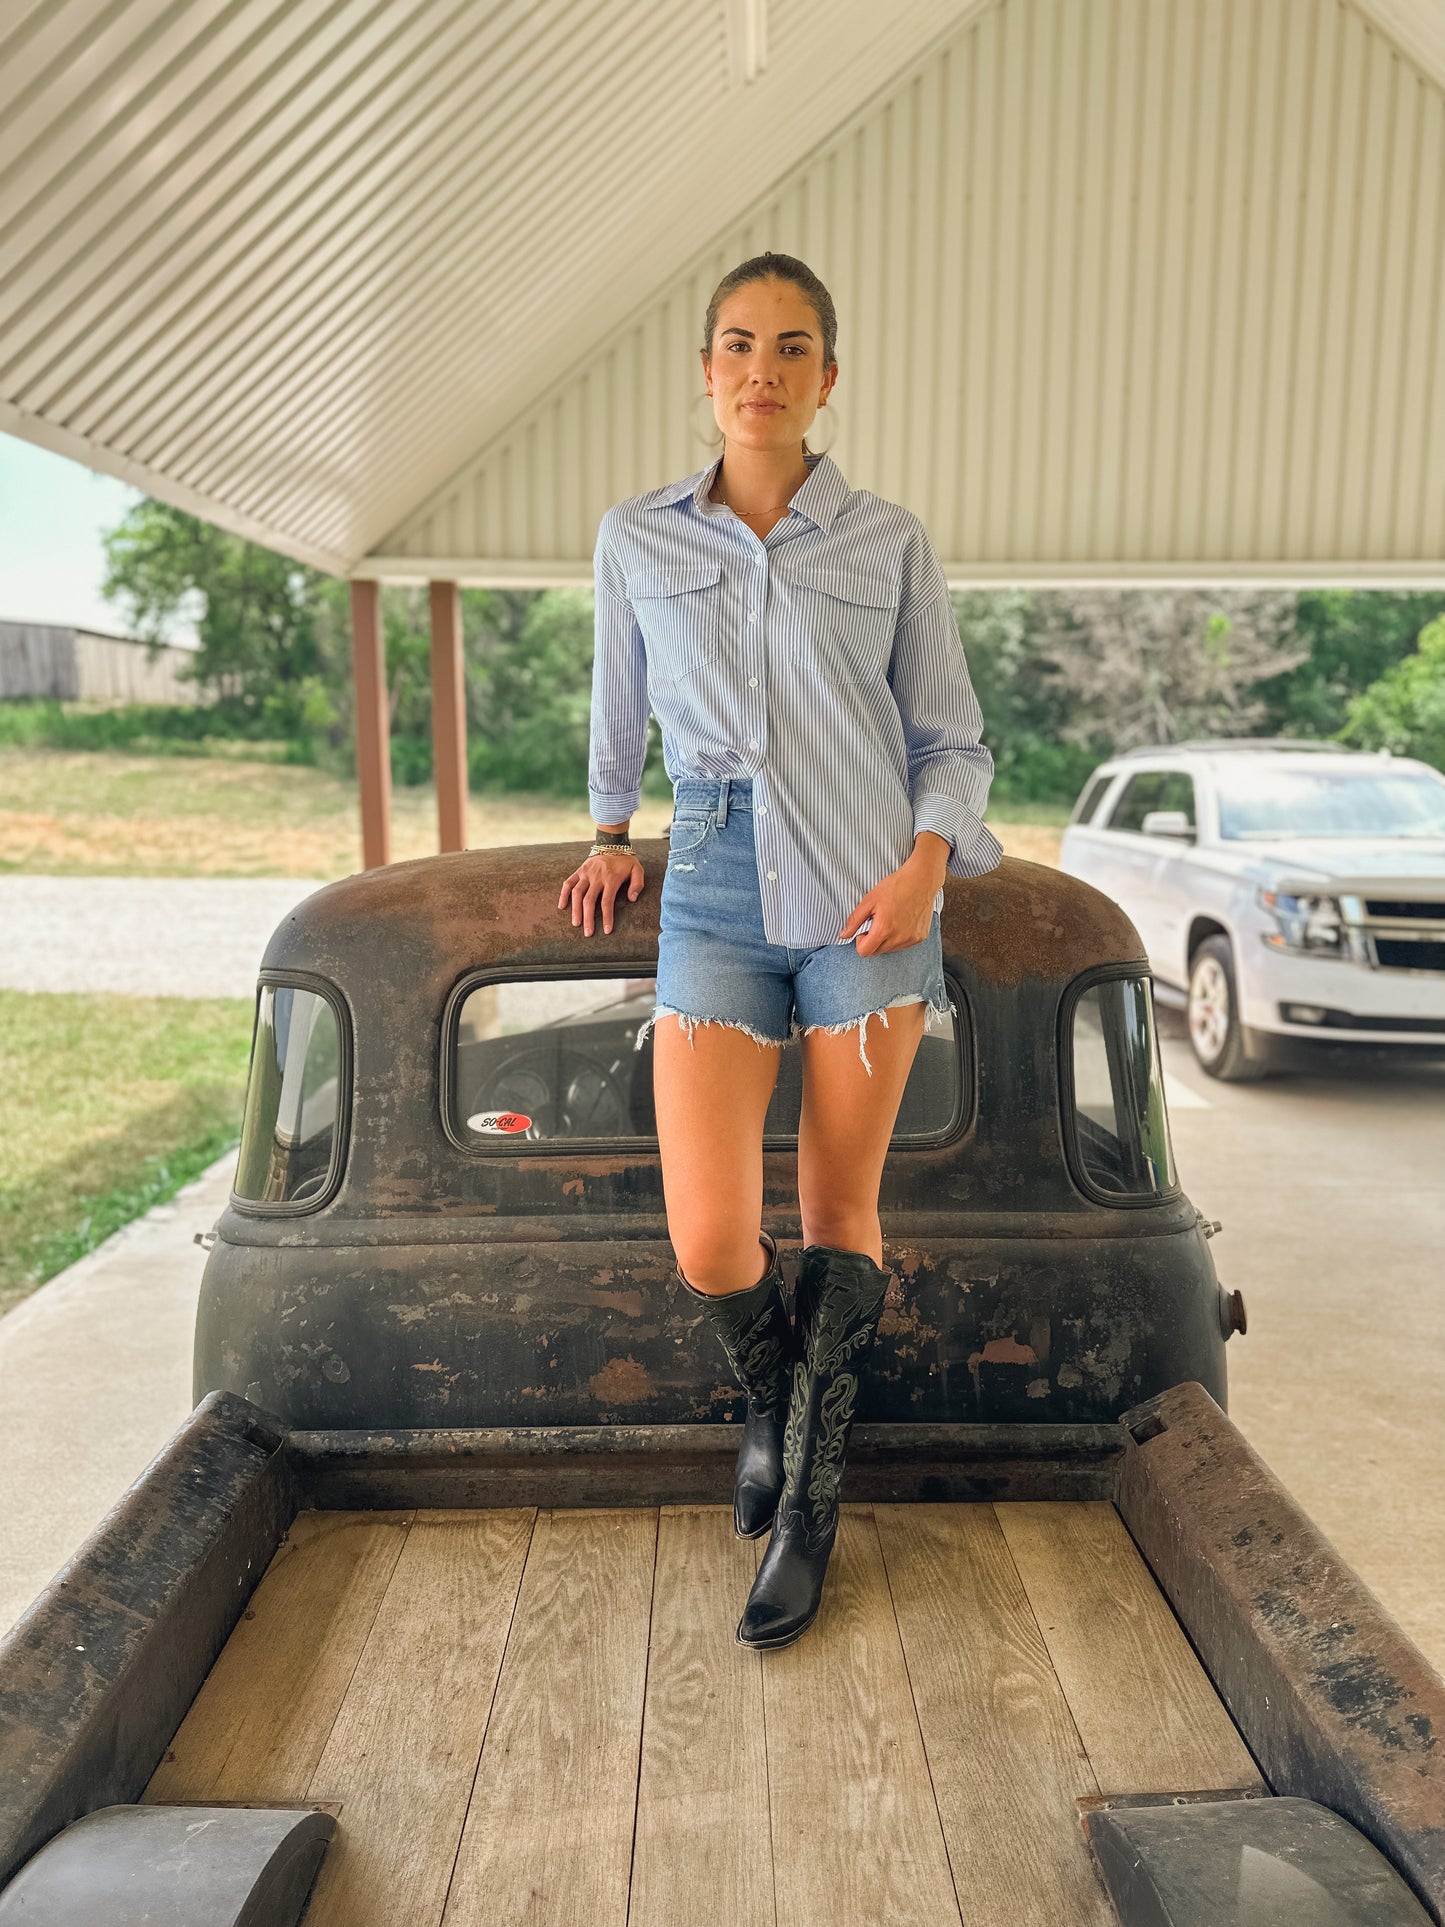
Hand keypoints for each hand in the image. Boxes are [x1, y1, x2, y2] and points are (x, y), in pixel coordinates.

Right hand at [558, 850, 644, 936]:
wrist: (612, 844)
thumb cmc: (626, 861)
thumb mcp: (638, 870)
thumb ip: (637, 884)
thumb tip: (632, 899)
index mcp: (611, 879)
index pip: (607, 902)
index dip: (606, 917)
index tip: (607, 930)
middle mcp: (596, 877)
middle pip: (589, 900)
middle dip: (588, 918)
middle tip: (588, 933)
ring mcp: (586, 873)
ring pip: (577, 893)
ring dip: (575, 909)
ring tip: (576, 924)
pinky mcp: (579, 871)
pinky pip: (568, 883)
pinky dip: (563, 894)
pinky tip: (562, 906)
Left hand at [838, 838, 947, 953]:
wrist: (921, 879)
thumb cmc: (895, 886)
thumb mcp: (869, 900)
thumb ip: (854, 920)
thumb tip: (844, 935)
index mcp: (884, 930)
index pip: (864, 952)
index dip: (860, 941)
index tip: (864, 928)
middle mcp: (899, 938)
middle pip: (876, 952)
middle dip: (872, 940)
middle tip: (877, 921)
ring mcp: (911, 939)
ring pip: (890, 949)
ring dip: (885, 939)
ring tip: (890, 919)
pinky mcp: (920, 937)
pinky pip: (903, 945)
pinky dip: (898, 937)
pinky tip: (902, 920)